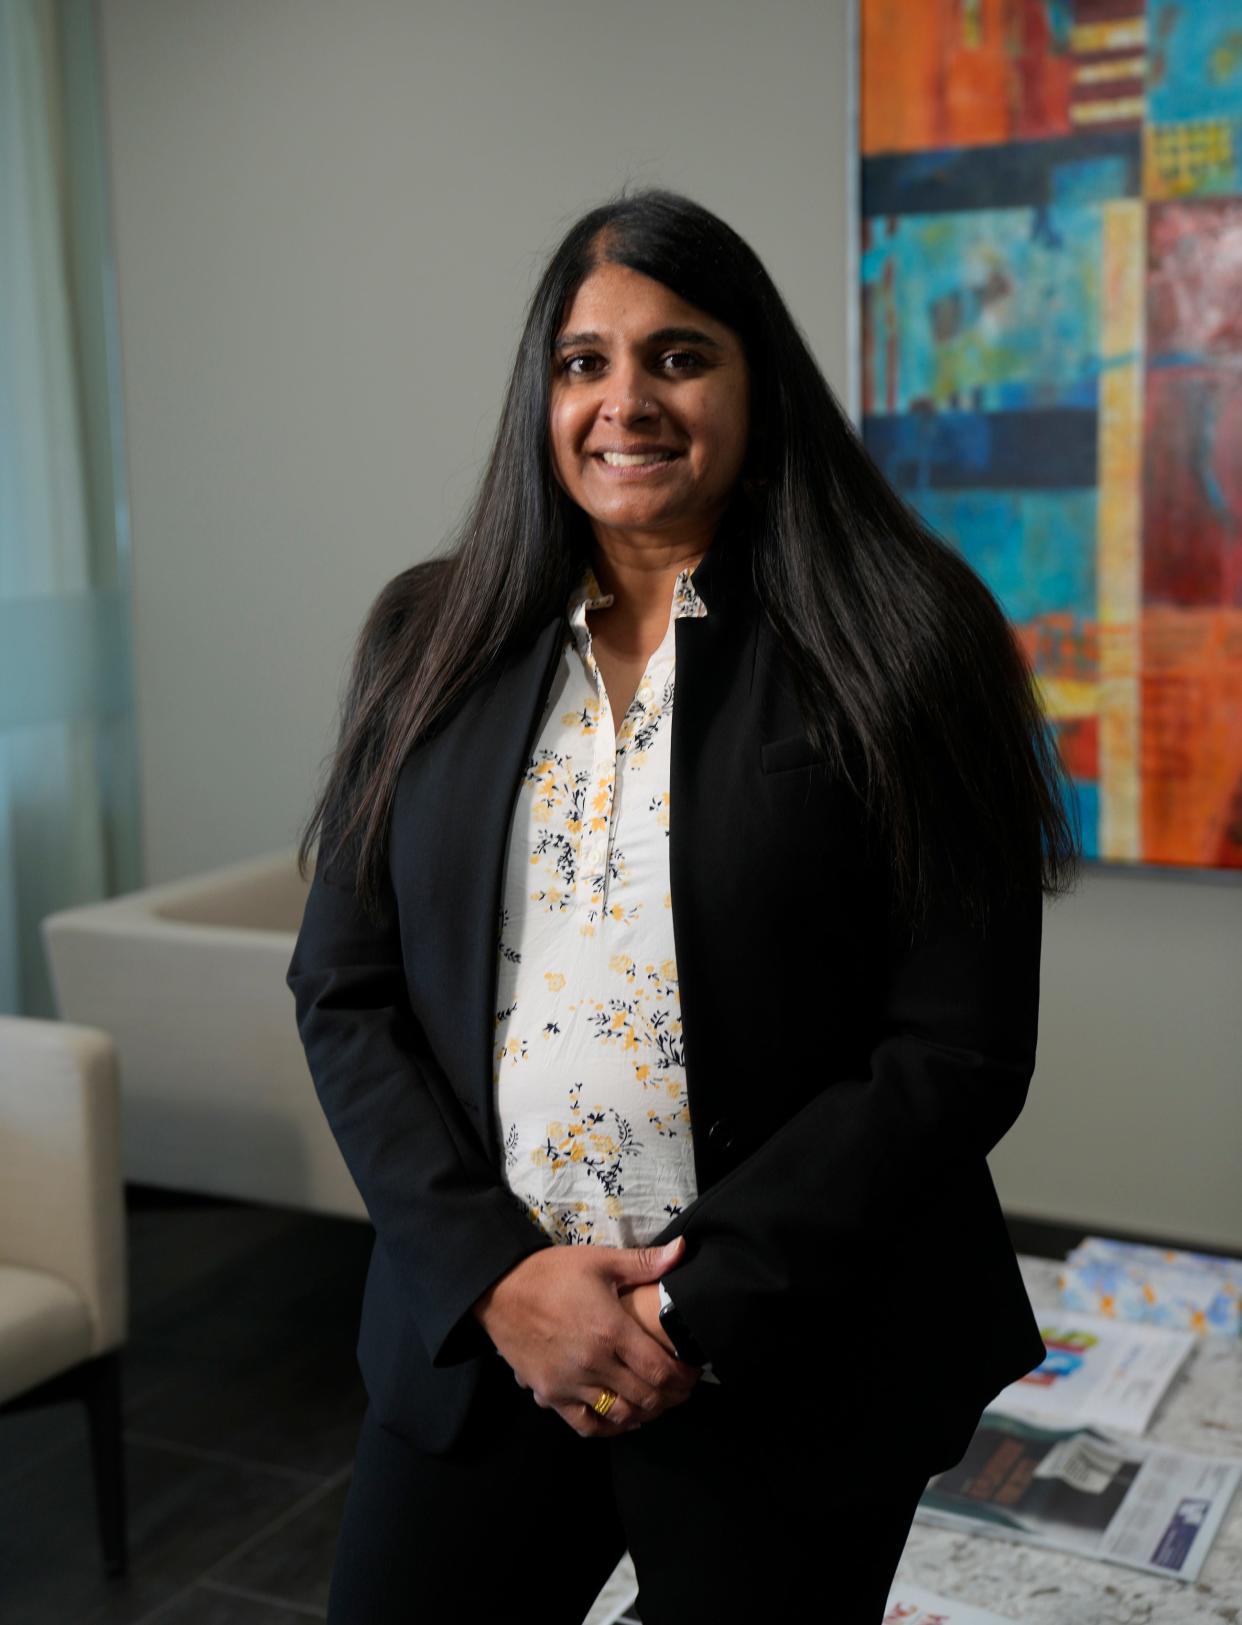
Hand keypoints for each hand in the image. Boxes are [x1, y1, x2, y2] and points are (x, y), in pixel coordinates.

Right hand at [472, 1236, 700, 1436]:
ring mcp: (570, 1383)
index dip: (682, 1378)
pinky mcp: (551, 1394)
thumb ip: (644, 1262)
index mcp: (609, 1329)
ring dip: (644, 1413)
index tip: (691, 1374)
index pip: (659, 1369)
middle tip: (680, 1390)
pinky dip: (609, 1426)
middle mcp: (593, 1363)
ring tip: (655, 1401)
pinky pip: (586, 1425)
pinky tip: (621, 1417)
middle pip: (645, 1397)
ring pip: (620, 1415)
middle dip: (670, 1397)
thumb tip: (683, 1249)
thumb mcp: (599, 1261)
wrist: (500, 1290)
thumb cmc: (552, 1273)